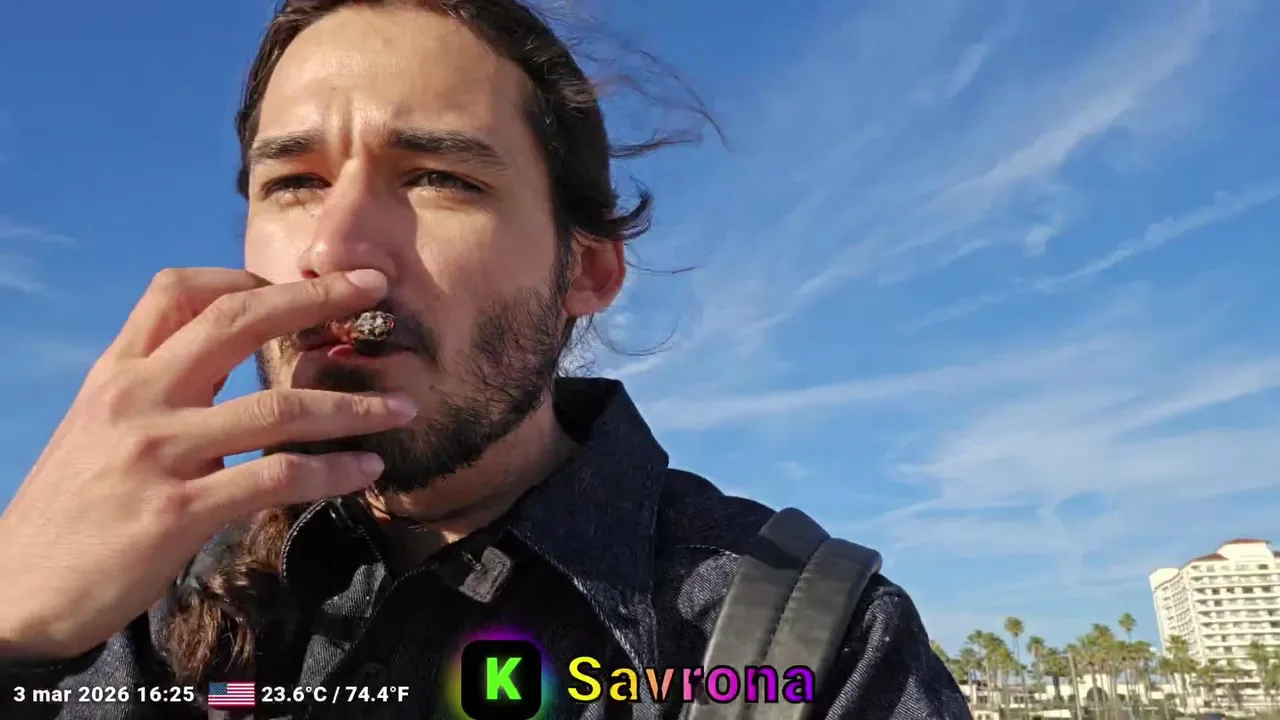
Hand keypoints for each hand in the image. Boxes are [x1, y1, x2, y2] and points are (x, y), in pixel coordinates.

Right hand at [0, 268, 416, 659]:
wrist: (17, 591)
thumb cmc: (72, 508)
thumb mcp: (100, 428)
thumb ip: (157, 391)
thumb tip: (224, 366)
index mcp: (118, 374)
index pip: (177, 290)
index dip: (244, 276)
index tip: (298, 285)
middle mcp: (137, 399)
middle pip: (239, 321)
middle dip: (316, 298)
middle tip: (373, 287)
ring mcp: (157, 453)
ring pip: (276, 407)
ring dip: (352, 405)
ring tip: (400, 406)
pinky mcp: (176, 513)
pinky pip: (274, 479)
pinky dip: (330, 472)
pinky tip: (364, 471)